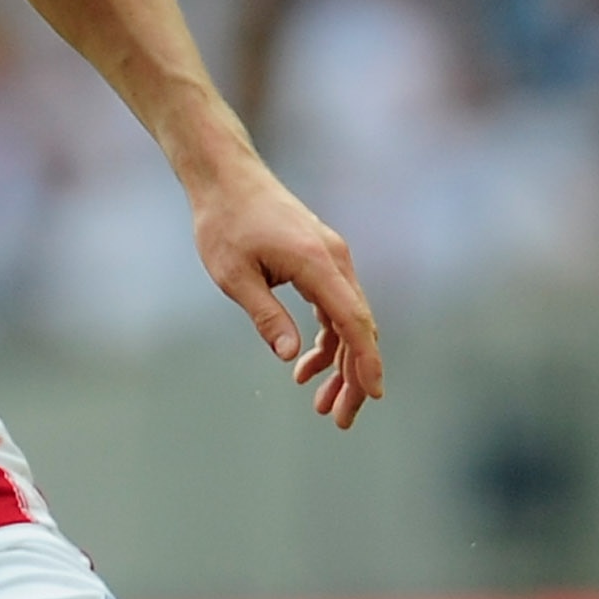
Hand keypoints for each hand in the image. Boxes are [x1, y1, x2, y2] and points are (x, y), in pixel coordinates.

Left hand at [189, 161, 382, 431]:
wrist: (226, 179)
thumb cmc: (225, 225)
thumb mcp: (235, 277)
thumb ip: (266, 316)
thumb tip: (290, 357)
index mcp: (318, 263)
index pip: (353, 320)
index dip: (366, 361)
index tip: (373, 395)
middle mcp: (335, 260)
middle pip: (358, 327)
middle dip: (354, 376)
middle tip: (340, 419)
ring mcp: (331, 259)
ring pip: (348, 320)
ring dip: (339, 363)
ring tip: (321, 403)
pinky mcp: (320, 261)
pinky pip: (334, 307)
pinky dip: (326, 339)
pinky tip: (305, 366)